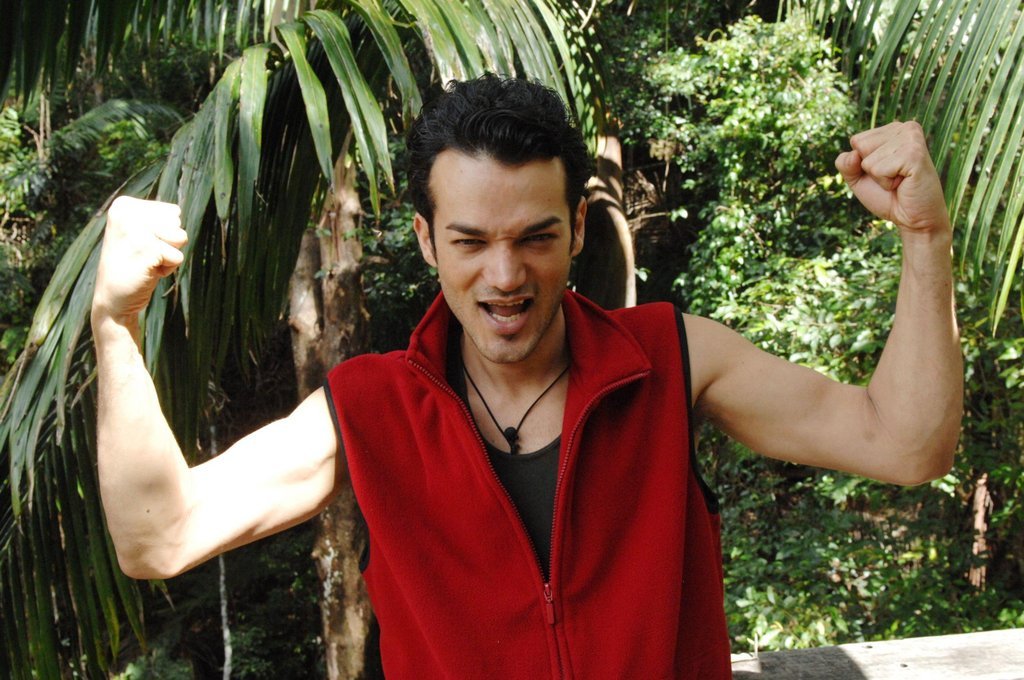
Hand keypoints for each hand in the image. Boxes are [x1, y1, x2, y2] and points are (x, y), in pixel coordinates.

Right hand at [93, 196, 187, 320]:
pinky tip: (147, 273)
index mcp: (123, 205)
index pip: (172, 212)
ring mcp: (136, 231)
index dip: (165, 232)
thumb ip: (157, 217)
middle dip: (169, 243)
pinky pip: (178, 257)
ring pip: (181, 237)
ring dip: (169, 255)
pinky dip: (168, 269)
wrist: (113, 299)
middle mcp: (126, 213)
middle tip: (144, 256)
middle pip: (177, 223)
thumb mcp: (138, 232)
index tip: (142, 245)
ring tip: (146, 262)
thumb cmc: (131, 265)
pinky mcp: (147, 250)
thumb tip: (176, 212)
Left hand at [836, 121, 950, 235]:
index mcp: (894, 129)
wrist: (914, 219)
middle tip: (893, 177)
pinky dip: (886, 183)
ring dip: (880, 177)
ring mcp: (911, 139)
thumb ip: (845, 164)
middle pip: (859, 146)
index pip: (856, 140)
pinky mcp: (914, 153)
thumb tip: (853, 154)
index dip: (863, 164)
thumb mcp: (858, 178)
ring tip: (900, 180)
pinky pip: (878, 169)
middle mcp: (905, 128)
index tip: (885, 171)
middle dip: (870, 169)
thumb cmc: (888, 197)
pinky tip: (904, 183)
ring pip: (868, 160)